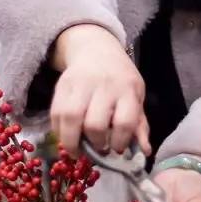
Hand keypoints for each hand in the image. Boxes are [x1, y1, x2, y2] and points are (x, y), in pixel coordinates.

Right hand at [49, 24, 149, 155]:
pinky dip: (58, 131)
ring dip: (72, 141)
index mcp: (127, 90)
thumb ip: (139, 125)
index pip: (124, 122)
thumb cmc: (120, 80)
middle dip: (96, 143)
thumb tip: (144, 152)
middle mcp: (104, 85)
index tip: (117, 148)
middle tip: (99, 148)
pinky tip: (67, 136)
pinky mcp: (61, 85)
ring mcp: (81, 84)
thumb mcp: (136, 97)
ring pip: (70, 119)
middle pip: (95, 124)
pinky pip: (55, 113)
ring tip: (78, 149)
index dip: (119, 142)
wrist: (97, 50)